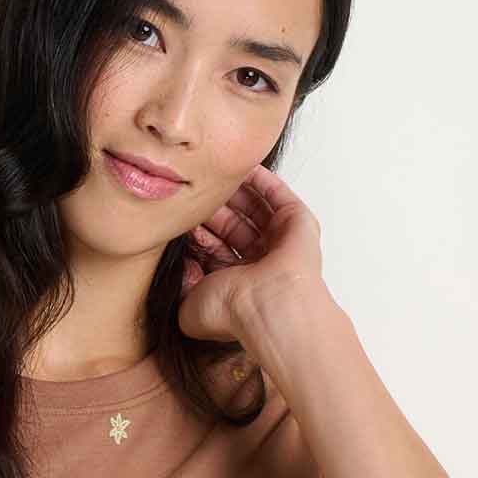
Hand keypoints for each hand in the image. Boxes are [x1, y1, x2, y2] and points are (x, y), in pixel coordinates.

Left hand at [176, 162, 328, 343]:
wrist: (267, 304)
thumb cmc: (233, 310)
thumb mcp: (188, 304)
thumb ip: (180, 284)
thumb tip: (181, 265)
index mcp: (238, 283)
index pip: (215, 248)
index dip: (198, 231)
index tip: (181, 216)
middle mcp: (260, 264)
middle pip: (233, 226)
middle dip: (214, 208)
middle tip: (195, 191)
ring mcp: (280, 243)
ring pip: (254, 209)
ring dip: (235, 192)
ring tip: (215, 176)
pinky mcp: (297, 223)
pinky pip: (277, 195)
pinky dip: (262, 180)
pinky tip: (243, 167)